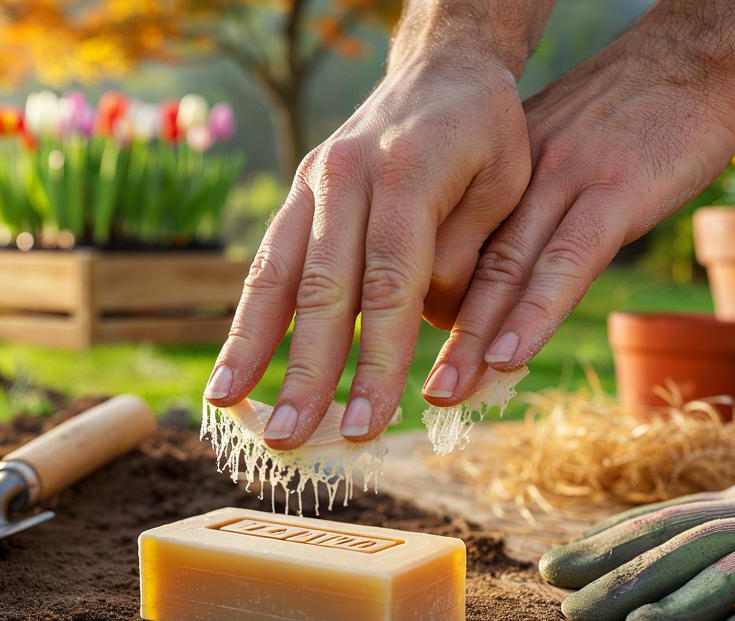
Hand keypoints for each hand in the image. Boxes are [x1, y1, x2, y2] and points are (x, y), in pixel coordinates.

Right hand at [204, 50, 530, 448]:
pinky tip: (232, 364)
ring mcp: (314, 182)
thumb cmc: (487, 138)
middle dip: (305, 371)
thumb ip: (464, 255)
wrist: (443, 69)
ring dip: (251, 347)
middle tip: (291, 437)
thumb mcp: (506, 187)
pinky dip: (247, 317)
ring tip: (229, 406)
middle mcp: (348, 176)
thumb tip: (416, 322)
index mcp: (408, 174)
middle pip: (322, 289)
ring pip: (276, 274)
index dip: (375, 361)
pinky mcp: (298, 193)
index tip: (368, 426)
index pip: (389, 287)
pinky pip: (266, 260)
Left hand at [424, 0, 734, 403]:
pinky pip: (568, 261)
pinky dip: (536, 311)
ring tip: (447, 389)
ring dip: (474, 337)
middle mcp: (519, 177)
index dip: (431, 305)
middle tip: (415, 391)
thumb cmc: (631, 112)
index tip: (410, 356)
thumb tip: (501, 266)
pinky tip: (511, 353)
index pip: (454, 247)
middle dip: (437, 334)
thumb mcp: (559, 152)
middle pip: (469, 265)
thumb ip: (527, 202)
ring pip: (508, 270)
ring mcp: (565, 182)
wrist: (696, 57)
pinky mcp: (615, 192)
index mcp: (502, 172)